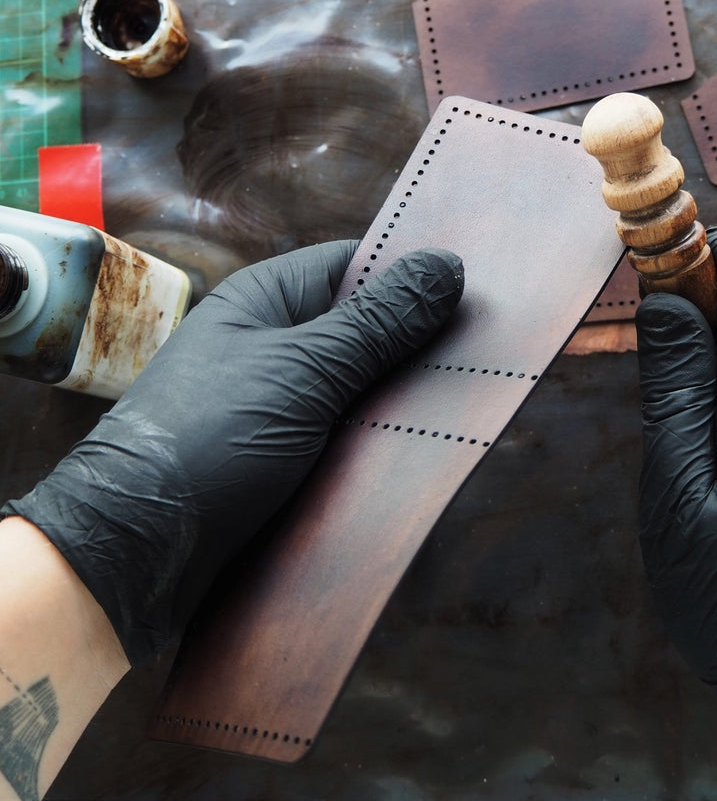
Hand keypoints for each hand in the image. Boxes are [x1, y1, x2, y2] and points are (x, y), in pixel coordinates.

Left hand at [4, 242, 463, 665]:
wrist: (136, 550)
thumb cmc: (209, 437)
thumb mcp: (305, 370)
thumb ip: (379, 322)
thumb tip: (447, 266)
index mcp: (268, 300)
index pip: (355, 265)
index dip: (412, 271)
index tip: (475, 286)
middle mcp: (275, 344)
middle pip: (365, 328)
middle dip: (416, 343)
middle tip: (482, 354)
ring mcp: (281, 402)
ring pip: (361, 387)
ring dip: (402, 399)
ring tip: (465, 405)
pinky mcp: (286, 457)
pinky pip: (347, 435)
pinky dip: (380, 441)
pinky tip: (422, 452)